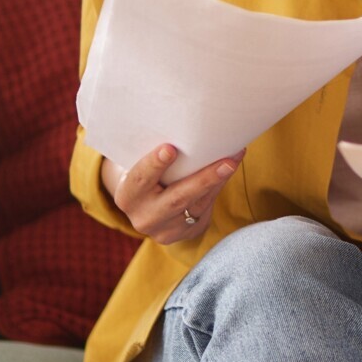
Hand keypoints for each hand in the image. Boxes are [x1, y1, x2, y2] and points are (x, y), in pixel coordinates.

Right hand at [101, 144, 235, 246]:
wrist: (148, 206)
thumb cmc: (146, 174)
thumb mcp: (140, 167)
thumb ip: (153, 156)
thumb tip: (183, 128)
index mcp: (127, 196)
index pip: (140, 179)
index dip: (153, 165)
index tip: (169, 149)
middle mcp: (144, 218)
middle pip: (177, 198)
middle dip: (204, 179)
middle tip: (227, 161)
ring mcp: (166, 230)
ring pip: (198, 204)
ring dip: (219, 181)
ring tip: (235, 159)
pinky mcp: (185, 233)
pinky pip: (205, 210)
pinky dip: (217, 189)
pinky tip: (228, 171)